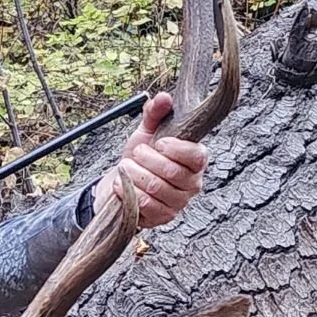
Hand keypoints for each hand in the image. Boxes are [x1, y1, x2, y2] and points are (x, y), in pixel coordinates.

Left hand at [93, 92, 207, 227]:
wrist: (119, 183)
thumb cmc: (139, 157)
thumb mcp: (145, 131)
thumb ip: (154, 114)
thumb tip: (164, 98)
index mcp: (195, 161)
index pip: (197, 157)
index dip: (176, 149)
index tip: (158, 142)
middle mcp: (192, 184)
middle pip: (173, 172)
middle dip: (147, 160)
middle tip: (136, 154)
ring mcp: (178, 204)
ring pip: (157, 188)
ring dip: (134, 174)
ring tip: (126, 168)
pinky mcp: (162, 219)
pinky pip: (146, 206)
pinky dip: (129, 191)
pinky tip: (122, 184)